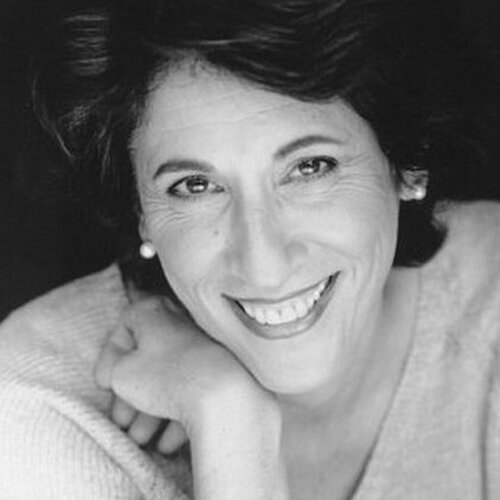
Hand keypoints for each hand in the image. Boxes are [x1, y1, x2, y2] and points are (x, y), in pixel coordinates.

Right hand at [95, 296, 287, 499]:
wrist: (221, 394)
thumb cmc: (166, 375)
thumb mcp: (120, 372)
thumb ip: (113, 368)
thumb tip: (119, 371)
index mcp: (154, 312)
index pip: (123, 329)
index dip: (110, 359)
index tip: (106, 384)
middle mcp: (180, 325)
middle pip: (147, 361)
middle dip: (130, 395)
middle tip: (121, 421)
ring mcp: (201, 349)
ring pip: (169, 380)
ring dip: (150, 412)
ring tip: (141, 439)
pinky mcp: (217, 374)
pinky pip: (192, 395)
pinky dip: (177, 417)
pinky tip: (167, 443)